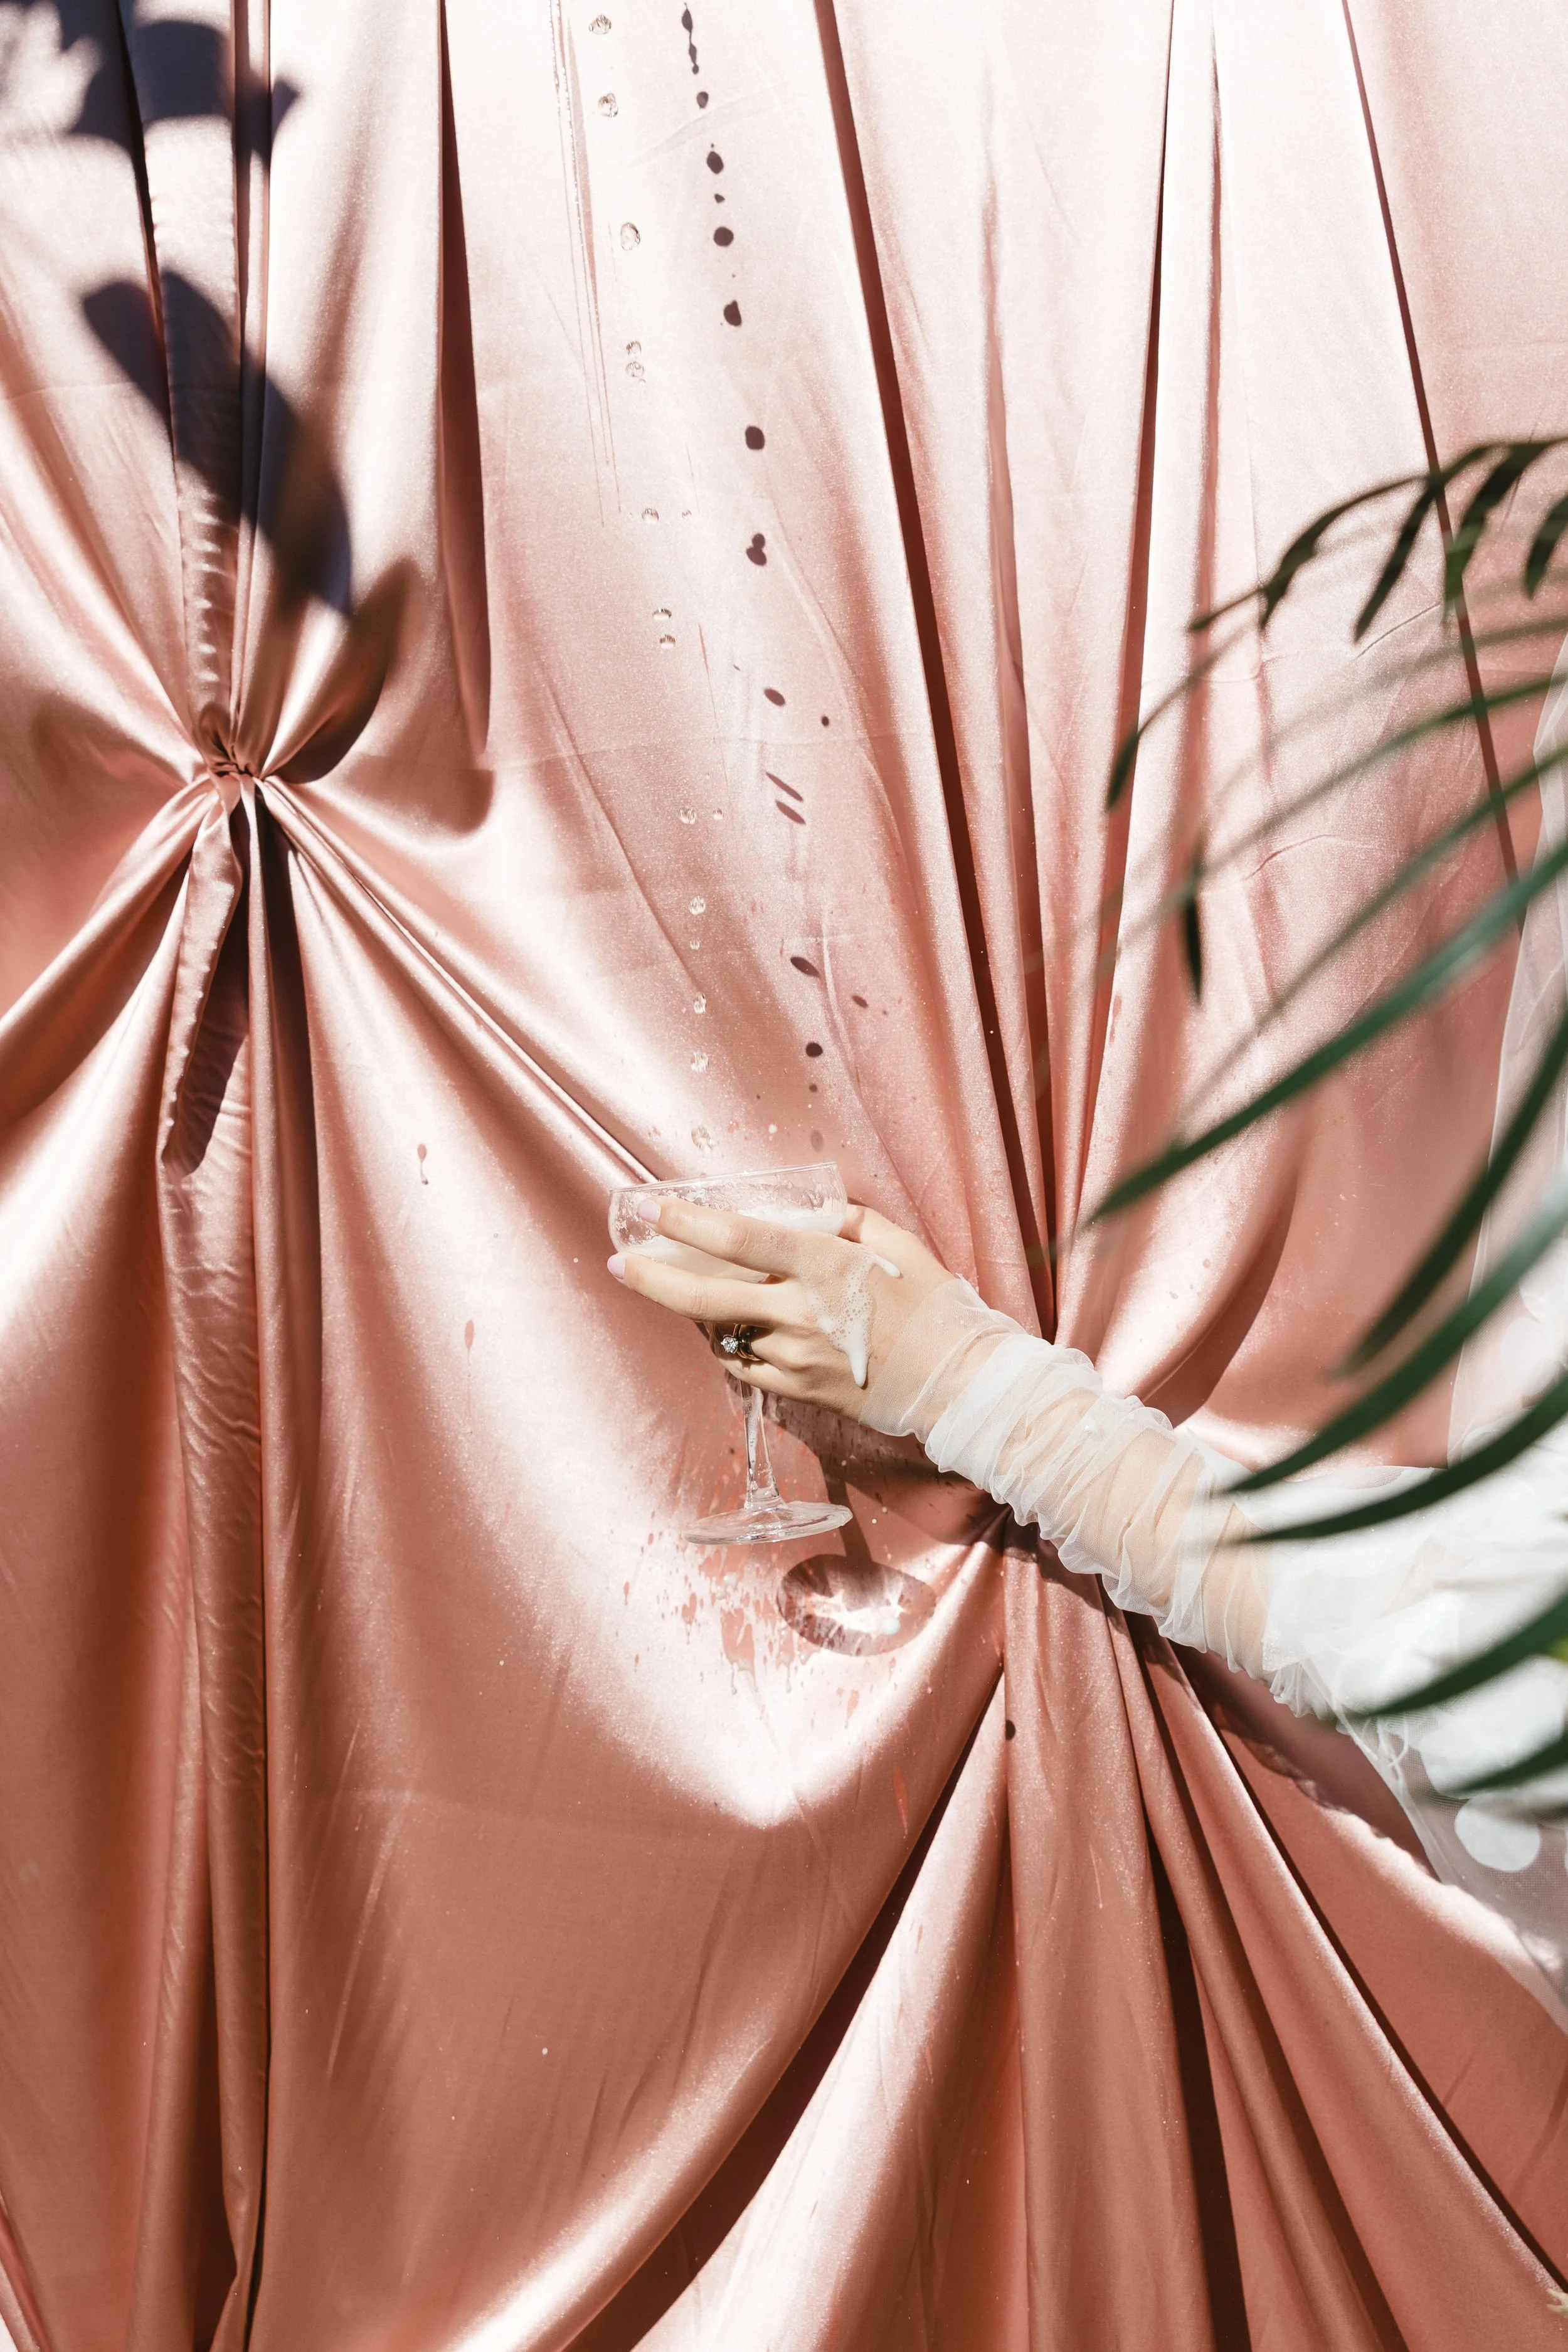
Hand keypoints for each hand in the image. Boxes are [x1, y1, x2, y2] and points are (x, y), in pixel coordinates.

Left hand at [606, 1199, 955, 1420]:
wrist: (958, 1382)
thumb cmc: (933, 1306)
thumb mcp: (896, 1245)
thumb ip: (846, 1222)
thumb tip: (809, 1211)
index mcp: (824, 1267)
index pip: (739, 1241)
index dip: (688, 1225)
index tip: (651, 1210)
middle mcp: (799, 1314)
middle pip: (706, 1298)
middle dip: (654, 1279)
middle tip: (620, 1263)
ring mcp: (795, 1358)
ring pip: (721, 1334)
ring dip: (698, 1313)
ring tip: (688, 1291)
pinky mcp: (799, 1390)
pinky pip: (744, 1367)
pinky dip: (729, 1345)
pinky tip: (729, 1330)